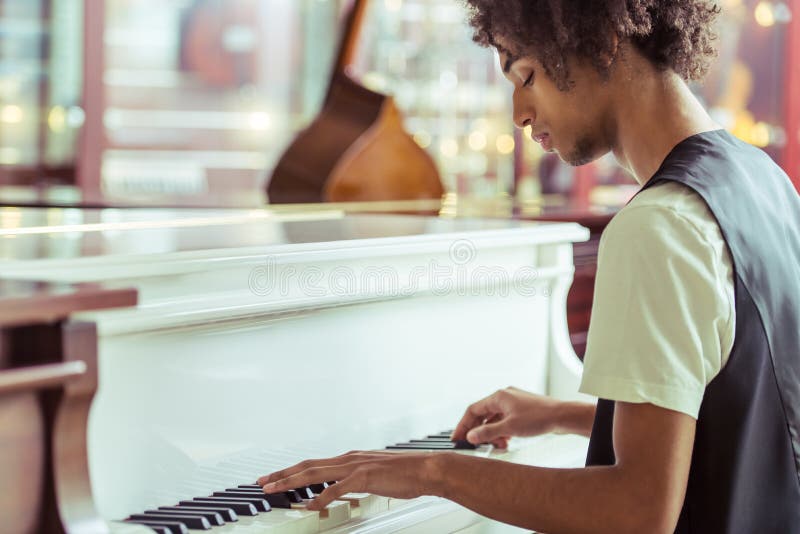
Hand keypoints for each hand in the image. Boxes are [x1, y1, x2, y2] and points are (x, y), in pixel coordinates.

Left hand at [256, 450, 443, 510]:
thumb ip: (356, 480)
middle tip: (262, 482)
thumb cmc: (405, 475)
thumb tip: (341, 490)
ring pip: (315, 473)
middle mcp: (348, 459)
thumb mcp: (374, 475)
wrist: (426, 469)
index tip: (274, 478)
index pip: (313, 464)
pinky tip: (308, 505)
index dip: (291, 471)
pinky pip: (336, 488)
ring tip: (274, 489)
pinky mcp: (364, 477)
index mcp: (350, 458)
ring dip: (291, 482)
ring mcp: (355, 466)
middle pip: (307, 466)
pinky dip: (320, 498)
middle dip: (282, 474)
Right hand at [451, 387, 561, 446]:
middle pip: (483, 414)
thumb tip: (471, 436)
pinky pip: (504, 420)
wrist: (562, 416)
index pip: (473, 410)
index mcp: (498, 397)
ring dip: (492, 433)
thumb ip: (488, 432)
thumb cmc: (539, 417)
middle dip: (479, 430)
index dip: (463, 424)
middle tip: (473, 444)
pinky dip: (501, 431)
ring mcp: (513, 403)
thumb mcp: (509, 428)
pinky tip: (505, 440)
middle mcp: (504, 397)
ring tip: (496, 444)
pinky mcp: (521, 410)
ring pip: (494, 419)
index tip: (457, 437)